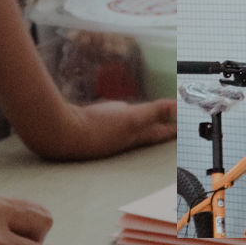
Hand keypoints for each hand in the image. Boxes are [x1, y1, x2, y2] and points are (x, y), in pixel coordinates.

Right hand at [28, 98, 176, 161]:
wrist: (62, 134)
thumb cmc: (97, 129)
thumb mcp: (132, 118)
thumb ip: (154, 111)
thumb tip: (178, 109)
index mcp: (134, 135)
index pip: (159, 133)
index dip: (172, 129)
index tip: (183, 128)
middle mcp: (122, 136)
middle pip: (145, 132)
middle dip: (159, 128)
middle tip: (170, 125)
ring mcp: (107, 132)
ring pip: (128, 126)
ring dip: (139, 122)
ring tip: (144, 118)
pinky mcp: (92, 126)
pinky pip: (111, 120)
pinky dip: (118, 115)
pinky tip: (111, 110)